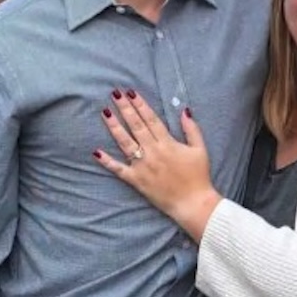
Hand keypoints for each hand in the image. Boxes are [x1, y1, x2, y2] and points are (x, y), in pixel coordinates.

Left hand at [94, 89, 222, 242]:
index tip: (131, 92)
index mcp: (167, 143)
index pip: (150, 119)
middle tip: (115, 94)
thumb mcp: (200, 149)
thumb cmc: (198, 176)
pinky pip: (119, 169)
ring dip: (114, 127)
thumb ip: (191, 129)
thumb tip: (184, 109)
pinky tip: (96, 152)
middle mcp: (153, 152)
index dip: (140, 104)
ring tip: (105, 112)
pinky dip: (107, 161)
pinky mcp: (136, 180)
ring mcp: (142, 166)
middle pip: (135, 126)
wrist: (193, 203)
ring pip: (125, 143)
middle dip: (125, 109)